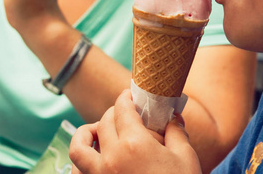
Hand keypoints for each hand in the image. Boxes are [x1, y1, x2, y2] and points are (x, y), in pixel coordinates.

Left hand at [69, 90, 201, 173]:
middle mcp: (112, 158)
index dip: (125, 97)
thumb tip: (172, 118)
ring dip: (86, 134)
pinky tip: (95, 159)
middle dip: (113, 112)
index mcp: (135, 144)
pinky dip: (80, 162)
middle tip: (124, 112)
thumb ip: (176, 132)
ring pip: (78, 148)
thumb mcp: (185, 156)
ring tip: (96, 132)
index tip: (129, 95)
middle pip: (103, 122)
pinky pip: (77, 172)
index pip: (122, 109)